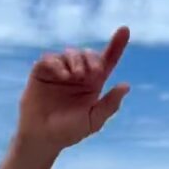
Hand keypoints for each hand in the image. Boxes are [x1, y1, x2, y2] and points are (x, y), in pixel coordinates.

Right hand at [17, 27, 130, 151]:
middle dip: (92, 59)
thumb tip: (126, 85)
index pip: (107, 61)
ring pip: (70, 53)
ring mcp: (60, 71)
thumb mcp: (93, 121)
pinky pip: (50, 58)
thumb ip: (109, 104)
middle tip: (93, 73)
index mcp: (93, 84)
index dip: (117, 45)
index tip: (125, 30)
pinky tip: (62, 75)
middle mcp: (78, 74)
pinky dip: (57, 64)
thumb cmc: (69, 132)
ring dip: (76, 61)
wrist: (42, 138)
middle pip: (88, 54)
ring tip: (75, 76)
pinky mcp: (42, 71)